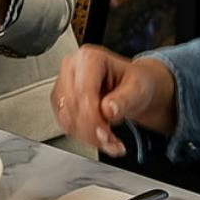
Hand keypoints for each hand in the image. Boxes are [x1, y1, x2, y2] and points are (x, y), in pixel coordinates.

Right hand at [51, 44, 176, 156]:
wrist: (131, 88)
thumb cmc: (134, 83)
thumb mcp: (138, 88)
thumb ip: (124, 99)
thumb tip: (108, 110)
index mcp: (89, 58)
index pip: (83, 91)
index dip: (93, 116)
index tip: (106, 132)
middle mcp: (72, 68)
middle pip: (72, 105)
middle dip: (92, 130)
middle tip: (111, 141)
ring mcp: (63, 84)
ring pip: (66, 117)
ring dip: (88, 136)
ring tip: (109, 141)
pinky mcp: (61, 101)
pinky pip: (66, 124)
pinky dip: (83, 136)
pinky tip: (99, 138)